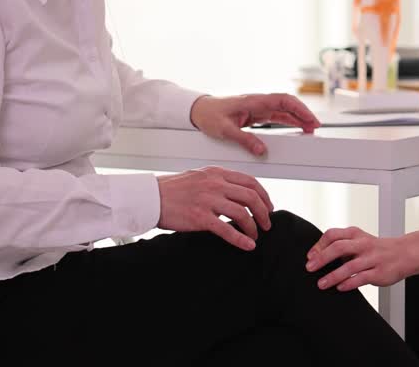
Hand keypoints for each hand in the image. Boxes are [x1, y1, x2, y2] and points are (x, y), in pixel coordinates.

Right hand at [156, 166, 274, 249]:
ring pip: (242, 213)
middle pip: (251, 197)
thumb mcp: (199, 177)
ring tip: (255, 235)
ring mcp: (208, 200)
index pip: (250, 182)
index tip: (269, 207)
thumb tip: (237, 194)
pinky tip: (247, 245)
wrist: (150, 198)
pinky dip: (241, 239)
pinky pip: (227, 229)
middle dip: (264, 212)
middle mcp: (215, 184)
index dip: (264, 196)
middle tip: (267, 224)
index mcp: (217, 173)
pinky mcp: (200, 217)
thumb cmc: (172, 190)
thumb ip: (219, 182)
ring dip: (253, 227)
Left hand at [190, 93, 319, 155]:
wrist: (198, 110)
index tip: (310, 119)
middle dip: (303, 114)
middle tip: (315, 127)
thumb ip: (244, 140)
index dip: (299, 109)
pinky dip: (288, 121)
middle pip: (287, 104)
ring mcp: (258, 108)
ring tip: (310, 130)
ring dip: (298, 118)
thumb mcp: (224, 130)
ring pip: (284, 110)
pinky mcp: (256, 114)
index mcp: (253, 101)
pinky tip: (296, 128)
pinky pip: (276, 116)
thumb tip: (261, 150)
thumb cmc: (209, 115)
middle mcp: (258, 102)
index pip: (282, 101)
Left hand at [305, 226, 418, 290]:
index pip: (333, 235)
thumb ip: (341, 245)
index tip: (310, 256)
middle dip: (322, 258)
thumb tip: (316, 257)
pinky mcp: (379, 272)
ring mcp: (372, 258)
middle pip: (339, 247)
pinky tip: (340, 287)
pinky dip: (349, 283)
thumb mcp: (359, 240)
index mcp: (355, 234)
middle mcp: (363, 244)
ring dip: (333, 275)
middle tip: (310, 268)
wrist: (404, 254)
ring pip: (349, 266)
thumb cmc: (377, 249)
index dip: (319, 245)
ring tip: (321, 283)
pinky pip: (361, 278)